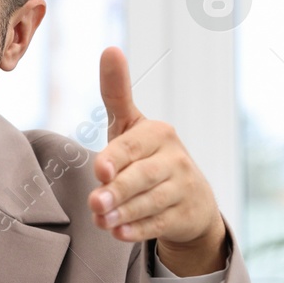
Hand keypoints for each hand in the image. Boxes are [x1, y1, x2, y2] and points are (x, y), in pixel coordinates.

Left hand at [89, 48, 226, 275]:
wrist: (189, 196)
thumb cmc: (146, 154)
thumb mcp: (129, 124)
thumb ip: (116, 92)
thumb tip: (110, 49)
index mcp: (158, 133)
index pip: (133, 146)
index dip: (117, 158)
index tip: (101, 170)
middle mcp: (175, 158)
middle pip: (142, 177)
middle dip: (117, 191)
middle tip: (94, 202)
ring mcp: (183, 188)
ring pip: (150, 203)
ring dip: (123, 213)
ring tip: (101, 220)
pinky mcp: (186, 214)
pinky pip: (159, 224)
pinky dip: (138, 230)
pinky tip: (119, 233)